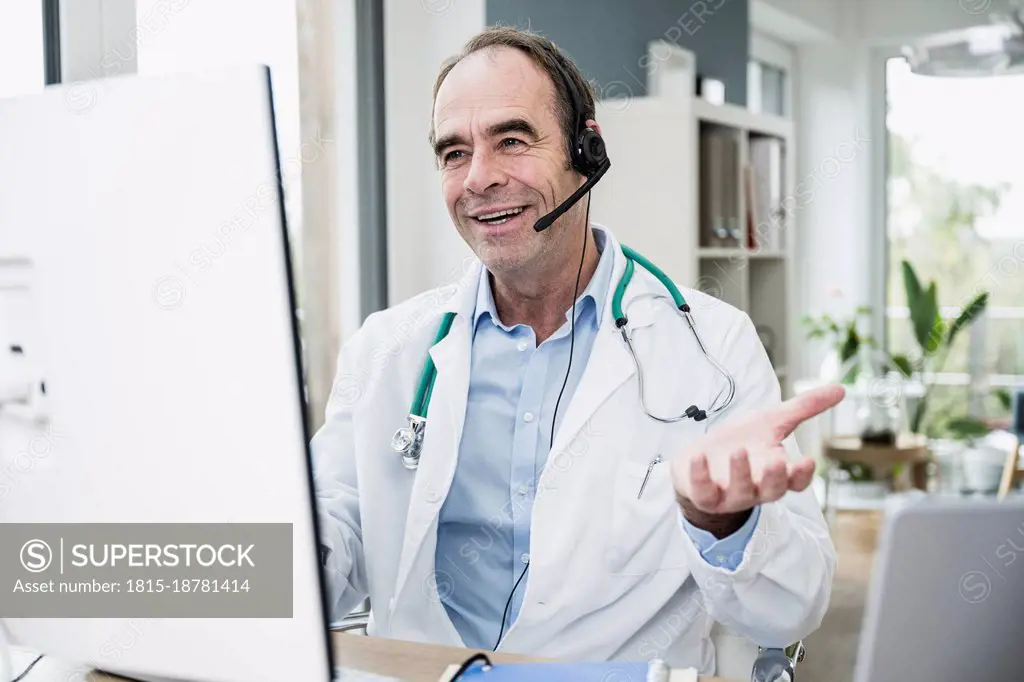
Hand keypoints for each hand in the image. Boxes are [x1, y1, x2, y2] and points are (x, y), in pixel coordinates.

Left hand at [671, 384, 844, 516]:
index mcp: (776, 472)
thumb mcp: (771, 421)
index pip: (796, 481)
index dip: (802, 474)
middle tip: (776, 461)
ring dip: (741, 474)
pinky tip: (699, 457)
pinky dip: (700, 476)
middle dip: (775, 477)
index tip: (808, 460)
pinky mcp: (703, 494)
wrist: (700, 459)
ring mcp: (729, 494)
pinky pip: (703, 491)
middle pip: (772, 491)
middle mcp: (756, 487)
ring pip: (740, 493)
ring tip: (739, 452)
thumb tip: (841, 390)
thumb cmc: (741, 441)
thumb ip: (804, 408)